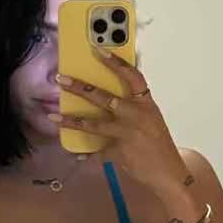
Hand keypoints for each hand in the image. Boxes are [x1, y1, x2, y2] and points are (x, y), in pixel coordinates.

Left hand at [50, 49, 189, 198]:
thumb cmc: (158, 143)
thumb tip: (110, 96)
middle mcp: (136, 115)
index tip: (98, 50)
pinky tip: (78, 155)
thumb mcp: (150, 118)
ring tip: (53, 116)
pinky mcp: (119, 152)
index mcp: (145, 103)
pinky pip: (98, 151)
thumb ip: (134, 106)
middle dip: (80, 88)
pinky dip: (87, 154)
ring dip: (72, 121)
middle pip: (104, 97)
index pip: (132, 76)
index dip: (116, 62)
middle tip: (61, 79)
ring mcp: (127, 133)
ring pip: (94, 124)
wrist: (168, 172)